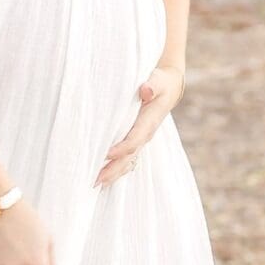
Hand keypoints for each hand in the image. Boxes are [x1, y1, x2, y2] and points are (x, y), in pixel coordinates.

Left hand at [97, 63, 182, 185]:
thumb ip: (152, 85)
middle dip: (114, 169)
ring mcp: (142, 140)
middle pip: (129, 156)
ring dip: (113, 174)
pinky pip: (127, 159)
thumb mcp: (158, 80)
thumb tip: (146, 90)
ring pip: (128, 161)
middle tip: (96, 180)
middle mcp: (146, 135)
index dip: (122, 148)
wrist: (169, 89)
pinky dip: (116, 169)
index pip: (135, 139)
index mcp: (149, 122)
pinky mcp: (137, 142)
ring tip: (95, 184)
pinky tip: (102, 178)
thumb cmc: (160, 83)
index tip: (107, 154)